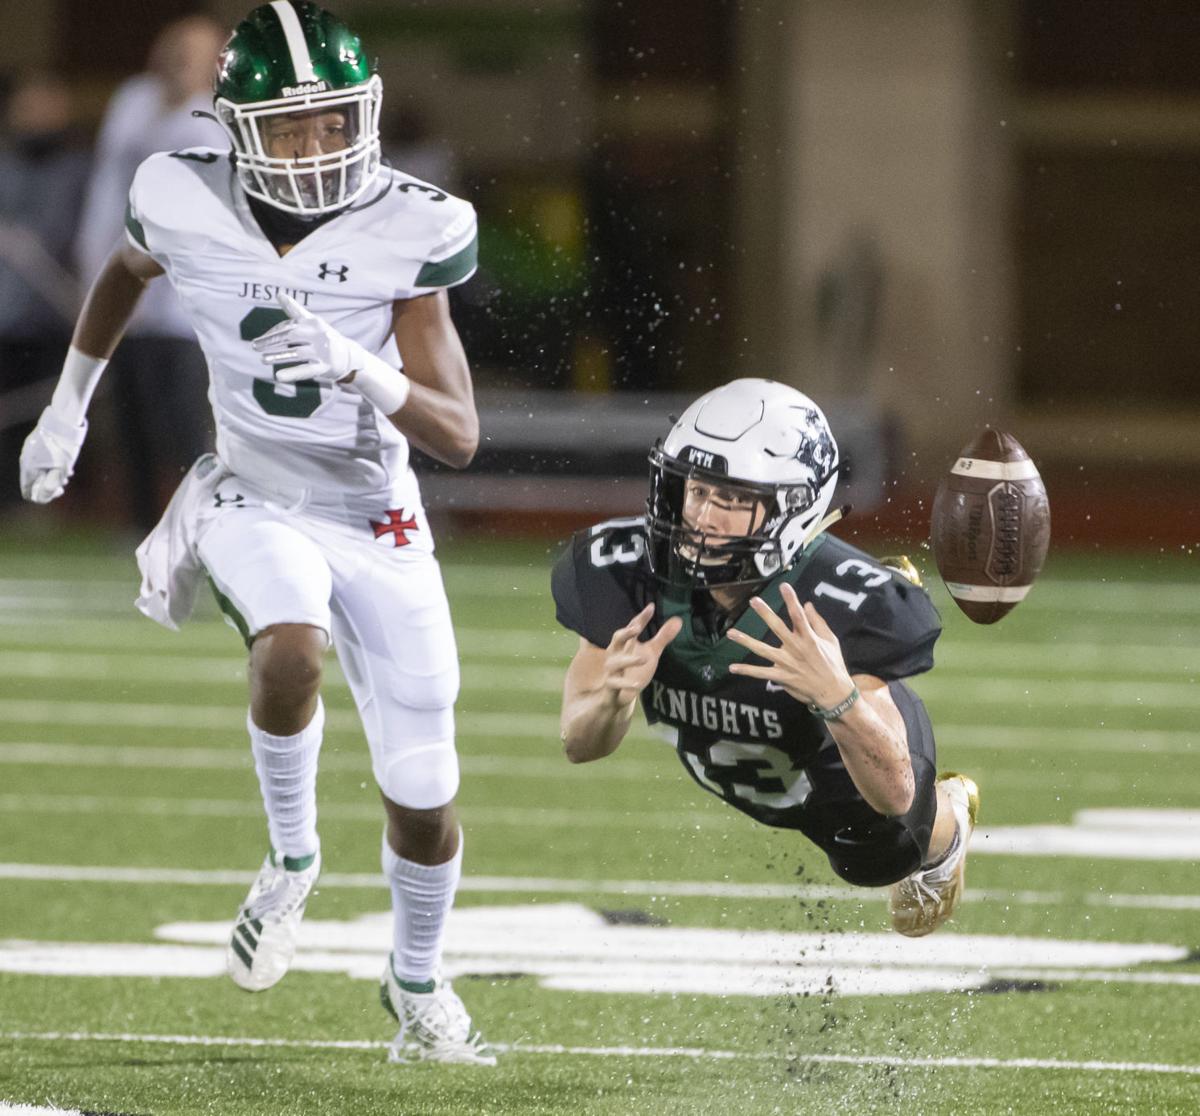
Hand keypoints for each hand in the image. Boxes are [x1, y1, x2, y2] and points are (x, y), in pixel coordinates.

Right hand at [19, 407, 87, 503]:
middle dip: (50, 485)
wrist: (63, 422)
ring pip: (39, 471)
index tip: (59, 491)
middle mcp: (25, 461)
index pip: (28, 492)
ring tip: (68, 473)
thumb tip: (44, 496)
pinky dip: (52, 466)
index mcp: (28, 469)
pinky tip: (66, 464)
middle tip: (64, 483)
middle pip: (35, 482)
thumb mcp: (60, 469)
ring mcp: (29, 452)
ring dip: (53, 475)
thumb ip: (51, 485)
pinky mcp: (35, 445)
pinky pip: (41, 461)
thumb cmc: (63, 447)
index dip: (43, 496)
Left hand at [253, 293, 360, 383]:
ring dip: (277, 356)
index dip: (273, 332)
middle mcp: (319, 335)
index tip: (260, 339)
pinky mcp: (325, 367)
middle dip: (271, 341)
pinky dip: (292, 373)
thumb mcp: (312, 322)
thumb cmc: (325, 337)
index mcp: (314, 322)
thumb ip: (295, 310)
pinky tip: (278, 376)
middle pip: (290, 336)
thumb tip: (279, 294)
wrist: (350, 356)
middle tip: (255, 346)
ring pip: (296, 353)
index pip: (288, 326)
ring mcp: (322, 351)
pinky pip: (306, 370)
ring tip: (262, 359)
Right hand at [601, 604, 682, 707]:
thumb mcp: (651, 652)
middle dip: (625, 633)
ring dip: (629, 660)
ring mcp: (612, 669)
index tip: (651, 607)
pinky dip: (626, 683)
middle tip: (636, 628)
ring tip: (644, 658)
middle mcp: (616, 653)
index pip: (633, 627)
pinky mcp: (611, 685)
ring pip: (616, 662)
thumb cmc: (633, 669)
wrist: (616, 695)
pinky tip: (637, 685)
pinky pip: (615, 683)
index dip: (641, 618)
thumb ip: (662, 637)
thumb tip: (678, 620)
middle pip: (617, 639)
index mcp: (626, 643)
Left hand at [727, 583, 855, 707]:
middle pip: (778, 628)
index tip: (784, 586)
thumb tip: (807, 604)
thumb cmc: (833, 663)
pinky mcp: (781, 676)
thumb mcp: (831, 640)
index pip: (799, 615)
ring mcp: (787, 663)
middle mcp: (796, 648)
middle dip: (765, 613)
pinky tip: (732, 667)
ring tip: (730, 633)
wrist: (833, 692)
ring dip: (746, 641)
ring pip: (763, 650)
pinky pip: (761, 673)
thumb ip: (818, 622)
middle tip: (754, 601)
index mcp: (809, 638)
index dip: (791, 600)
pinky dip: (746, 670)